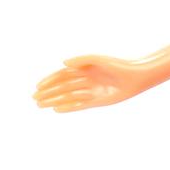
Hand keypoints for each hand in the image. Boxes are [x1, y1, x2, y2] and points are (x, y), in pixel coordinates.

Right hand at [33, 54, 151, 112]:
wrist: (135, 78)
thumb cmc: (117, 66)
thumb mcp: (97, 60)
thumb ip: (80, 60)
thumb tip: (63, 62)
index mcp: (84, 69)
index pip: (62, 75)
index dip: (49, 80)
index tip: (38, 86)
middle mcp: (85, 80)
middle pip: (62, 87)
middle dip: (48, 93)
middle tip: (35, 99)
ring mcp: (90, 91)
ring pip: (68, 97)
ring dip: (54, 101)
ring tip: (41, 105)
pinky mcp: (97, 101)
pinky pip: (79, 106)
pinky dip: (68, 108)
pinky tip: (56, 110)